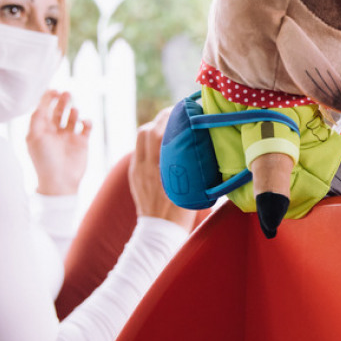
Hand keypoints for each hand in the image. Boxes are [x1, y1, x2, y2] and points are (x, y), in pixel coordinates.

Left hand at [27, 90, 91, 195]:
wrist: (60, 181)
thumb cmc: (44, 161)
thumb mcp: (34, 138)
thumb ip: (36, 120)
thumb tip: (40, 105)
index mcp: (41, 131)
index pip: (44, 110)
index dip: (47, 99)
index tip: (53, 90)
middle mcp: (55, 132)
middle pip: (58, 111)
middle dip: (62, 101)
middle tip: (67, 93)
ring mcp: (68, 137)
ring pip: (72, 118)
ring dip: (73, 111)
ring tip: (74, 110)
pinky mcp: (82, 143)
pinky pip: (86, 128)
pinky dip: (87, 122)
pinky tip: (84, 122)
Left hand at [129, 107, 196, 230]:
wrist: (160, 230)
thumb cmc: (182, 210)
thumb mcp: (193, 186)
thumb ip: (195, 163)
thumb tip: (206, 143)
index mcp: (161, 167)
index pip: (161, 132)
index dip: (170, 117)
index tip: (183, 110)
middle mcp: (146, 165)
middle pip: (147, 130)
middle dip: (161, 118)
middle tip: (176, 115)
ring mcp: (137, 169)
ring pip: (140, 137)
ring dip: (152, 128)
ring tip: (166, 127)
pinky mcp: (133, 174)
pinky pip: (138, 149)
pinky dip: (148, 141)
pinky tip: (160, 144)